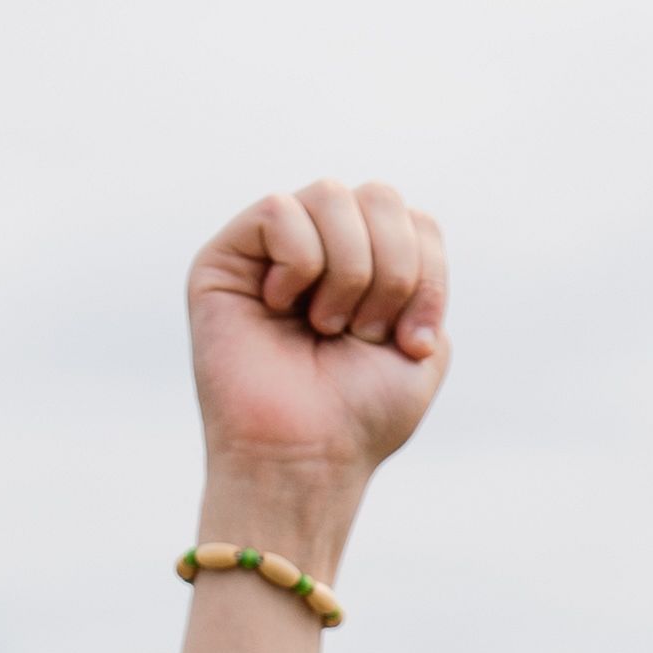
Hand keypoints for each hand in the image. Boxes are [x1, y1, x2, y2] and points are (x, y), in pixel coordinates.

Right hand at [189, 179, 450, 504]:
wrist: (306, 457)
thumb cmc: (360, 414)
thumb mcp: (422, 344)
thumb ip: (424, 273)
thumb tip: (409, 221)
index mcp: (370, 269)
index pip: (415, 219)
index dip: (426, 273)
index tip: (412, 345)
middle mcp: (322, 250)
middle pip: (379, 195)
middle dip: (391, 269)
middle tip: (365, 332)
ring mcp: (272, 250)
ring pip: (331, 195)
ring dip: (349, 271)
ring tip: (327, 327)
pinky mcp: (226, 257)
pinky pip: (278, 210)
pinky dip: (299, 264)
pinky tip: (282, 307)